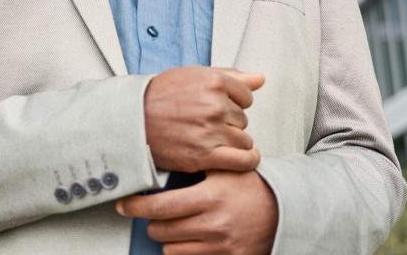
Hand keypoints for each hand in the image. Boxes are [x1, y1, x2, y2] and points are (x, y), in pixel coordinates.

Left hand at [116, 169, 278, 254]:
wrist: (283, 210)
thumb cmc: (250, 188)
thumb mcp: (223, 170)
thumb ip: (194, 167)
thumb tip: (158, 162)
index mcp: (210, 197)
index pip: (161, 206)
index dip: (136, 206)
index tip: (124, 204)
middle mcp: (213, 224)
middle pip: (161, 230)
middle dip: (153, 221)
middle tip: (156, 212)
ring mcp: (220, 245)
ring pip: (171, 250)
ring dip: (168, 238)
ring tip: (178, 224)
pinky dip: (185, 251)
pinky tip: (191, 238)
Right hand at [144, 67, 263, 172]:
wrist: (133, 120)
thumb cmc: (160, 96)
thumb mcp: (194, 76)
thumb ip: (231, 76)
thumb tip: (261, 78)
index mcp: (214, 81)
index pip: (247, 96)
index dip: (234, 103)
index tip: (219, 107)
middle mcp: (214, 105)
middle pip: (243, 119)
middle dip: (230, 123)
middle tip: (207, 123)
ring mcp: (210, 131)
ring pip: (244, 140)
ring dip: (233, 142)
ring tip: (213, 139)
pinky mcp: (204, 155)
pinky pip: (243, 160)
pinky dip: (246, 161)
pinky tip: (240, 157)